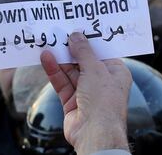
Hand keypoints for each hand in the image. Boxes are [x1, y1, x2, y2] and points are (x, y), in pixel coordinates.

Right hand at [40, 32, 130, 154]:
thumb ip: (83, 51)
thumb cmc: (103, 101)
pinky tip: (46, 58)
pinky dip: (54, 71)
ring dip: (60, 59)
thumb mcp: (95, 69)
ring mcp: (86, 93)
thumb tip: (76, 35)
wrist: (95, 133)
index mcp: (116, 73)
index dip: (89, 41)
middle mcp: (102, 82)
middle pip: (84, 61)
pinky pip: (62, 82)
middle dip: (71, 49)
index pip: (102, 53)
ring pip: (70, 71)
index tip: (77, 28)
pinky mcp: (72, 101)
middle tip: (58, 33)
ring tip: (48, 43)